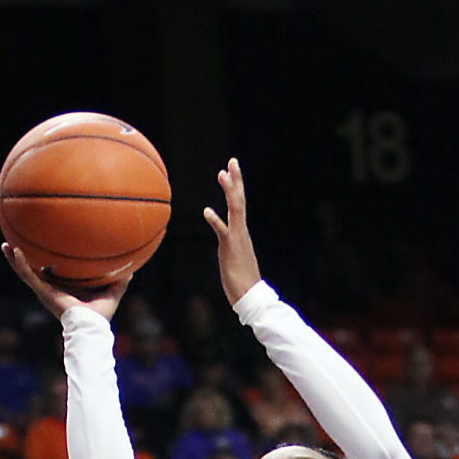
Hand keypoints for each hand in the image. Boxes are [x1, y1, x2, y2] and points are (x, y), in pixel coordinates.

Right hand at [2, 243, 130, 323]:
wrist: (90, 328)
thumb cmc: (100, 317)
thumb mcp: (111, 293)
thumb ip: (119, 282)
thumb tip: (131, 270)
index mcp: (62, 291)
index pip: (50, 276)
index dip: (44, 265)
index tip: (40, 252)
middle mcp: (50, 291)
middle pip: (33, 272)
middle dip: (23, 260)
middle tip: (14, 245)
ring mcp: (44, 291)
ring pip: (24, 273)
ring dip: (13, 259)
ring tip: (4, 244)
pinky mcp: (43, 292)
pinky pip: (28, 275)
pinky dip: (20, 263)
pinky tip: (13, 250)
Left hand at [204, 159, 261, 306]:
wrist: (251, 297)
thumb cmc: (242, 282)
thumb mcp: (234, 259)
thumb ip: (230, 248)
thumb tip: (228, 246)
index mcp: (241, 233)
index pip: (239, 205)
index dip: (235, 186)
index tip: (231, 169)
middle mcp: (241, 232)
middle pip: (239, 201)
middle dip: (236, 181)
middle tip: (232, 161)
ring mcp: (236, 239)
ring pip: (235, 210)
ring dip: (229, 191)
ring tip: (222, 174)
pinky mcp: (230, 249)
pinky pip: (222, 232)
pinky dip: (215, 221)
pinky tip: (206, 211)